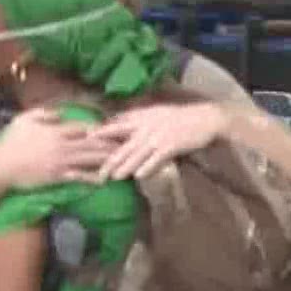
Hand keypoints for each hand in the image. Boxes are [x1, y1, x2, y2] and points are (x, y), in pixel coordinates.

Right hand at [0, 107, 118, 190]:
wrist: (0, 166)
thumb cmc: (10, 142)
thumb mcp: (23, 120)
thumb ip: (43, 114)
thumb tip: (61, 113)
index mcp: (55, 130)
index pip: (83, 127)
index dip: (99, 128)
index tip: (113, 130)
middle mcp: (62, 145)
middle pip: (92, 143)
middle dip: (111, 144)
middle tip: (127, 146)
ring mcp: (61, 162)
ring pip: (89, 159)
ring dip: (107, 160)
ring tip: (122, 161)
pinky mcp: (58, 177)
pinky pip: (79, 176)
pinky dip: (92, 178)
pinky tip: (104, 180)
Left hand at [92, 102, 227, 181]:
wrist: (205, 118)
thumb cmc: (178, 117)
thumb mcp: (153, 113)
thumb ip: (135, 118)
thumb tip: (115, 120)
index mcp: (141, 118)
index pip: (117, 126)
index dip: (102, 132)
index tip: (85, 138)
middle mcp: (146, 127)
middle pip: (124, 146)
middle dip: (110, 160)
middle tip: (98, 173)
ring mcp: (158, 137)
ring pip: (138, 154)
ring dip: (126, 167)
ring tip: (114, 177)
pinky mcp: (171, 145)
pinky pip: (157, 158)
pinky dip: (148, 167)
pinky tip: (139, 176)